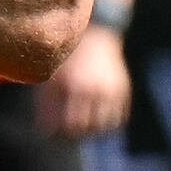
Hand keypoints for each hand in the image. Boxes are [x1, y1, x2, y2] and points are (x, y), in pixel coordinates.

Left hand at [44, 22, 132, 140]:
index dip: (57, 133)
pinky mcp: (122, 92)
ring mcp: (109, 91)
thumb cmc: (66, 60)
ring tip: (84, 128)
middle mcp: (91, 90)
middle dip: (74, 134)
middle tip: (67, 133)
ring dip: (93, 131)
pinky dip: (109, 123)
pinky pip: (118, 118)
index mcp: (69, 87)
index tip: (52, 132)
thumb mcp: (52, 77)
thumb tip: (47, 132)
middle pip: (83, 128)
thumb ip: (47, 104)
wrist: (95, 36)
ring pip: (103, 126)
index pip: (64, 124)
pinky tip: (98, 119)